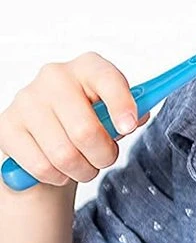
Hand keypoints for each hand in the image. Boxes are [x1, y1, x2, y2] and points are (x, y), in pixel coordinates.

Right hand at [0, 54, 148, 186]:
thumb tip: (136, 117)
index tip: (128, 127)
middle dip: (104, 155)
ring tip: (86, 166)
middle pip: (86, 130)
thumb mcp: (112, 109)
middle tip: (106, 158)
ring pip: (64, 154)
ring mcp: (26, 100)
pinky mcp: (7, 126)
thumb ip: (130, 111)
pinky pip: (41, 166)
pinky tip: (61, 169)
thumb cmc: (87, 117)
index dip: (122, 106)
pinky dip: (58, 176)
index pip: (108, 80)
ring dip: (83, 170)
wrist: (44, 133)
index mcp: (87, 66)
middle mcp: (54, 77)